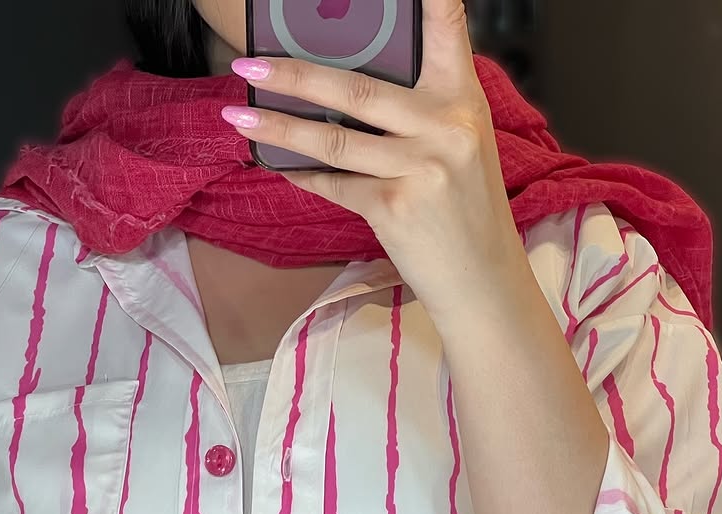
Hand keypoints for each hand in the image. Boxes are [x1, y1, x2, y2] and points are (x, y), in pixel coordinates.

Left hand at [221, 0, 524, 326]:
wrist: (482, 280)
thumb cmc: (465, 209)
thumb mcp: (461, 144)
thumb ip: (422, 109)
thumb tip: (347, 89)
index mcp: (463, 100)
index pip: (447, 26)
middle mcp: (444, 127)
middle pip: (357, 90)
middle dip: (294, 75)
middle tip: (248, 64)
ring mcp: (419, 169)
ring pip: (334, 141)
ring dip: (279, 127)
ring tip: (239, 116)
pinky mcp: (395, 209)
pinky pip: (335, 185)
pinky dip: (304, 175)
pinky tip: (278, 165)